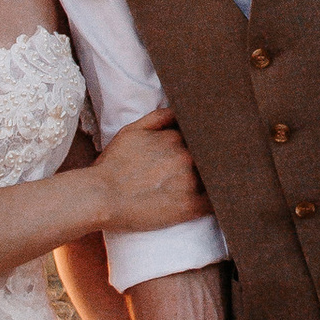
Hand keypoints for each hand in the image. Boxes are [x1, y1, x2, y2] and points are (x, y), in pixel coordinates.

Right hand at [86, 109, 208, 238]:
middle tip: (216, 167)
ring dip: (216, 179)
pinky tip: (219, 201)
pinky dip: (219, 200)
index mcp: (175, 138)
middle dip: (211, 160)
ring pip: (215, 177)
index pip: (202, 137)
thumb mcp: (131, 131)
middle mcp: (186, 156)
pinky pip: (215, 203)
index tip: (205, 151)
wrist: (100, 197)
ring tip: (217, 184)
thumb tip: (180, 112)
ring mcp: (190, 181)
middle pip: (210, 156)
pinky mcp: (190, 207)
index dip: (203, 145)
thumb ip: (158, 118)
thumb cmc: (112, 166)